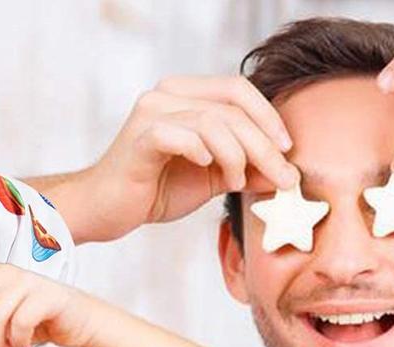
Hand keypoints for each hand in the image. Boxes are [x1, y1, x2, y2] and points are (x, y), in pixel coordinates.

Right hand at [72, 76, 299, 241]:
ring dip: (236, 155)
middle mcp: (167, 94)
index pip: (238, 90)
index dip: (268, 117)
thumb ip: (245, 170)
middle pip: (232, 107)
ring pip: (212, 122)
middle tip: (283, 176)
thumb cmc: (153, 191)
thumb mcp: (210, 179)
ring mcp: (151, 113)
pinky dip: (201, 152)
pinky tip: (208, 169)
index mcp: (184, 94)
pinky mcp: (140, 138)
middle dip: (264, 144)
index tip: (288, 150)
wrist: (105, 210)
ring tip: (236, 183)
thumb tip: (287, 174)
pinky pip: (181, 135)